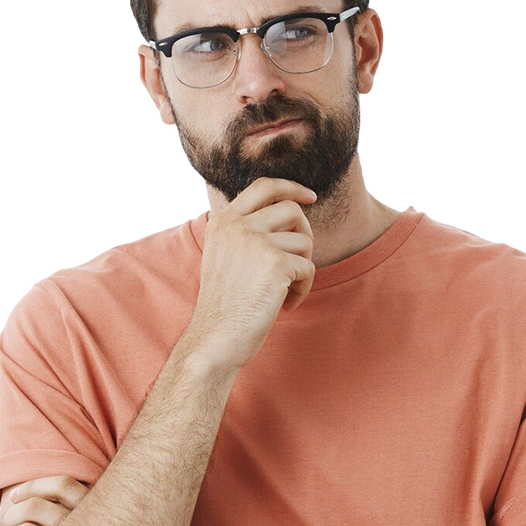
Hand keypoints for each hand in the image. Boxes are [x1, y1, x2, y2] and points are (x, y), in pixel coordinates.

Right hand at [185, 177, 316, 373]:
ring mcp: (256, 242)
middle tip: (299, 263)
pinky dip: (304, 289)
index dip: (291, 188)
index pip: (264, 186)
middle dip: (304, 234)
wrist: (215, 339)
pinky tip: (287, 305)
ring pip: (304, 241)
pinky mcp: (276, 263)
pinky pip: (308, 267)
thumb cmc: (224, 306)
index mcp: (223, 222)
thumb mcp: (225, 257)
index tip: (310, 197)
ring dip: (302, 268)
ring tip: (285, 291)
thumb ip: (247, 233)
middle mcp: (238, 226)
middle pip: (291, 210)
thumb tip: (291, 213)